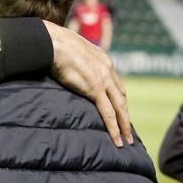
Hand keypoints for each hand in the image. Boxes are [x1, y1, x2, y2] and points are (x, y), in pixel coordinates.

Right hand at [45, 21, 131, 145]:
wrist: (53, 42)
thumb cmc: (56, 44)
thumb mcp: (72, 52)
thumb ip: (77, 61)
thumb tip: (70, 67)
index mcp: (103, 59)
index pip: (115, 84)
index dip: (118, 99)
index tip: (120, 112)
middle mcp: (107, 69)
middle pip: (121, 97)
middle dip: (125, 115)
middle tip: (128, 131)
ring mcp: (103, 79)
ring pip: (119, 107)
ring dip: (124, 125)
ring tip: (126, 140)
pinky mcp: (95, 89)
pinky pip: (108, 112)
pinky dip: (114, 127)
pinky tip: (116, 139)